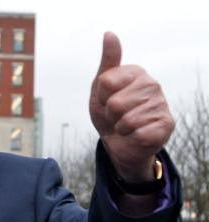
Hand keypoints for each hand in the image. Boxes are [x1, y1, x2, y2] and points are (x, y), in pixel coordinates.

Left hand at [89, 32, 174, 181]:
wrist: (119, 142)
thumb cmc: (109, 113)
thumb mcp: (101, 88)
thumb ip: (107, 62)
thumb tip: (109, 33)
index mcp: (136, 72)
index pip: (105, 82)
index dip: (101, 96)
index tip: (108, 99)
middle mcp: (153, 84)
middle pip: (115, 103)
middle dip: (110, 114)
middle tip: (117, 116)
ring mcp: (162, 104)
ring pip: (125, 120)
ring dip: (121, 127)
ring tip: (126, 125)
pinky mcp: (167, 124)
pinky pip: (138, 133)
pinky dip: (131, 138)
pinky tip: (137, 135)